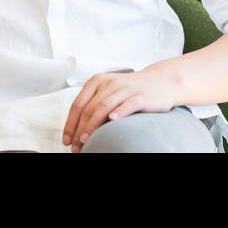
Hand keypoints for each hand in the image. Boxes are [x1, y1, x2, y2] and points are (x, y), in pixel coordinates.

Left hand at [62, 65, 182, 151]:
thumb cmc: (131, 89)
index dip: (70, 123)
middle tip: (76, 145)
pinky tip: (112, 120)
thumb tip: (77, 127)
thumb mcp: (108, 91)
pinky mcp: (141, 97)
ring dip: (93, 125)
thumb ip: (94, 104)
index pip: (78, 104)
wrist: (160, 82)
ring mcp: (125, 89)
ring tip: (86, 138)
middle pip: (89, 108)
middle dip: (79, 129)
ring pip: (104, 106)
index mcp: (97, 82)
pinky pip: (128, 104)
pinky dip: (119, 112)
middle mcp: (109, 83)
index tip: (66, 139)